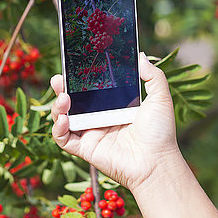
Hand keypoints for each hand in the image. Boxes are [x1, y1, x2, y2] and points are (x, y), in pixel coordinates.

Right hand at [50, 52, 179, 191]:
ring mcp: (90, 133)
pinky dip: (57, 129)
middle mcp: (99, 117)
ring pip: (63, 117)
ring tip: (63, 98)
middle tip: (59, 78)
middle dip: (61, 88)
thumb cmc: (160, 132)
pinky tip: (63, 119)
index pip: (90, 88)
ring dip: (57, 106)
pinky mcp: (85, 148)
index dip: (80, 77)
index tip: (74, 65)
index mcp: (113, 105)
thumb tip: (141, 55)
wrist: (157, 162)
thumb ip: (153, 76)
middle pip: (72, 100)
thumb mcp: (160, 98)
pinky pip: (63, 139)